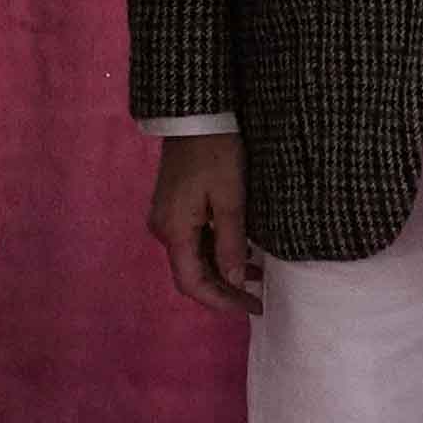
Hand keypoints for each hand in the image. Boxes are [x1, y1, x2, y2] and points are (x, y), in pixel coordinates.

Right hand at [149, 133, 266, 314]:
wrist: (195, 115)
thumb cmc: (216, 153)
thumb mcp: (231, 200)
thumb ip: (231, 245)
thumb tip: (236, 283)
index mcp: (174, 230)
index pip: (192, 283)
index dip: (222, 302)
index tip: (252, 307)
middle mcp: (164, 229)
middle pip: (191, 274)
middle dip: (225, 290)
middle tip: (259, 298)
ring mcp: (166, 217)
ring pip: (193, 259)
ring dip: (222, 272)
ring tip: (258, 276)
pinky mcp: (173, 207)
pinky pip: (193, 240)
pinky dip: (216, 253)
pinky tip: (241, 252)